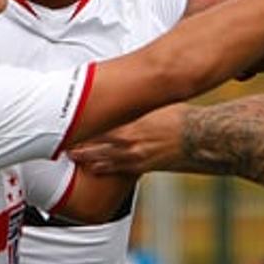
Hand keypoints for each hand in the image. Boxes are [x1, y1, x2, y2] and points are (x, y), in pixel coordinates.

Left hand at [67, 104, 191, 175]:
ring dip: (89, 161)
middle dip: (79, 149)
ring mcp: (135, 159)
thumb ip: (134, 104)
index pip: (96, 130)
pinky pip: (119, 170)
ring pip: (104, 162)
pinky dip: (106, 169)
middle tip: (64, 148)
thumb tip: (124, 92)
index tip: (68, 129)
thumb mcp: (152, 105)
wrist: (199, 137)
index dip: (81, 131)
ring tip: (75, 160)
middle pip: (95, 149)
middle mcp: (128, 145)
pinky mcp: (144, 168)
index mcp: (128, 127)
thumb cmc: (179, 117)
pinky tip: (97, 169)